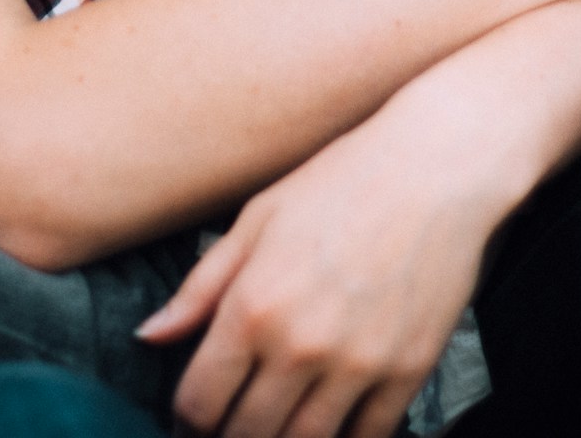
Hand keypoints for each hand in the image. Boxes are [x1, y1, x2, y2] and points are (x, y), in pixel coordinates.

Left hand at [138, 90, 503, 437]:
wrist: (432, 169)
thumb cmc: (338, 182)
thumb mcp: (256, 219)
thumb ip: (200, 288)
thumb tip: (148, 337)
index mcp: (254, 304)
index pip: (200, 399)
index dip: (185, 420)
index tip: (186, 419)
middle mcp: (301, 344)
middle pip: (246, 435)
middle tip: (222, 428)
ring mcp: (358, 365)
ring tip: (266, 429)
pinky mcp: (408, 373)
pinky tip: (322, 426)